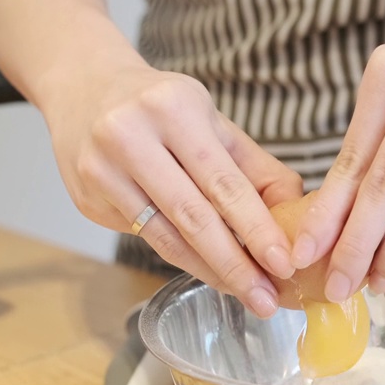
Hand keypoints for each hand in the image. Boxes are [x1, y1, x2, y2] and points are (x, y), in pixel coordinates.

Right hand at [39, 60, 303, 315]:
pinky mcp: (87, 199)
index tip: (284, 263)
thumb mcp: (213, 122)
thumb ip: (257, 168)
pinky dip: (182, 259)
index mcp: (174, 109)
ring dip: (210, 270)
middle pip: (193, 215)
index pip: (224, 182)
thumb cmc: (163, 109)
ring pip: (166, 235)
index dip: (257, 228)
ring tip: (245, 292)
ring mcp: (102, 170)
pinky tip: (209, 271)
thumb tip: (300, 214)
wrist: (84, 86)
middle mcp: (130, 136)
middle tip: (266, 297)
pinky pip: (145, 238)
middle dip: (235, 263)